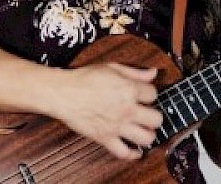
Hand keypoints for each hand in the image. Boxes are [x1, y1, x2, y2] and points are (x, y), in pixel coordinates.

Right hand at [46, 62, 162, 159]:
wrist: (64, 93)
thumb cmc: (85, 79)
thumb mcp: (113, 67)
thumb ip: (136, 72)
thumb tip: (152, 72)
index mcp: (129, 89)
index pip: (154, 94)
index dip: (150, 93)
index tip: (145, 94)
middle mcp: (127, 109)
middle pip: (156, 119)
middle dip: (155, 115)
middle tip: (149, 113)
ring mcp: (117, 126)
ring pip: (146, 138)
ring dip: (148, 134)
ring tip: (144, 129)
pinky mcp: (105, 138)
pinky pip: (124, 152)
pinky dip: (132, 154)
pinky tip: (136, 150)